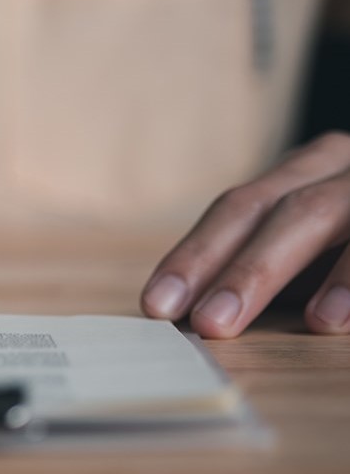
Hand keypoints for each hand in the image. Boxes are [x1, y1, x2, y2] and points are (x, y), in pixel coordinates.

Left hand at [141, 131, 349, 337]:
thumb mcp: (321, 246)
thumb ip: (277, 271)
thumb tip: (195, 313)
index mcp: (304, 172)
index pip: (236, 209)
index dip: (194, 254)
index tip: (156, 303)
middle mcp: (334, 165)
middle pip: (262, 207)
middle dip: (217, 265)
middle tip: (191, 321)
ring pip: (314, 214)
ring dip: (263, 270)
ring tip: (226, 322)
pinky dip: (347, 280)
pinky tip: (326, 319)